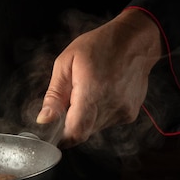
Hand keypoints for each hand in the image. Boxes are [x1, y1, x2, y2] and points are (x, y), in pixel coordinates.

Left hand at [36, 9, 162, 147]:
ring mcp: (123, 112)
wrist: (135, 41)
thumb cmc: (99, 46)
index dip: (61, 138)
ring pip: (94, 128)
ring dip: (84, 118)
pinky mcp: (130, 113)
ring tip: (87, 92)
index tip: (52, 133)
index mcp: (92, 93)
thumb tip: (44, 121)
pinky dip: (98, 114)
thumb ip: (54, 95)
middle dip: (70, 124)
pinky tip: (101, 94)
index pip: (75, 132)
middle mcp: (111, 106)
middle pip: (83, 132)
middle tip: (68, 102)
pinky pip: (107, 122)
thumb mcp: (66, 63)